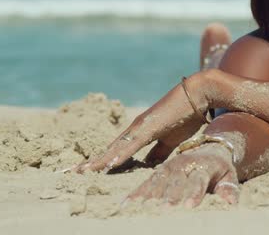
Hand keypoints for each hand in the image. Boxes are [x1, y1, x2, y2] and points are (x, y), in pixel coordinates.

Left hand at [73, 72, 210, 172]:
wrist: (198, 93)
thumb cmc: (186, 115)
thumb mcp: (171, 140)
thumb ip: (159, 153)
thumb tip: (148, 167)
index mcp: (139, 133)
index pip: (115, 151)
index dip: (100, 162)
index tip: (85, 173)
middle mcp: (135, 129)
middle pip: (108, 150)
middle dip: (91, 163)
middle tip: (70, 174)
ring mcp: (140, 127)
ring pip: (115, 148)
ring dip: (99, 161)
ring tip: (82, 172)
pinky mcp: (150, 126)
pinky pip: (132, 144)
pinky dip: (120, 154)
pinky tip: (109, 164)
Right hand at [123, 143, 240, 207]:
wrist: (210, 149)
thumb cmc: (220, 169)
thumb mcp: (229, 176)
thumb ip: (229, 189)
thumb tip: (231, 203)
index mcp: (204, 166)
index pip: (199, 181)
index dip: (194, 193)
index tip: (189, 207)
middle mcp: (185, 164)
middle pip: (177, 182)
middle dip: (170, 196)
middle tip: (164, 210)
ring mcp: (171, 166)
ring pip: (159, 180)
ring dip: (150, 194)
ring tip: (140, 209)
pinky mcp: (161, 170)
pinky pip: (147, 181)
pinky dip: (137, 192)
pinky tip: (126, 203)